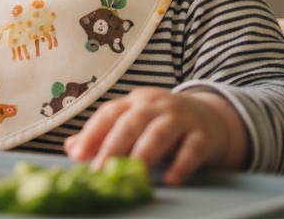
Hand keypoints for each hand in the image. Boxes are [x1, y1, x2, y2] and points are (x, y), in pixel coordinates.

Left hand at [63, 87, 249, 185]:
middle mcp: (156, 105)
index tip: (77, 155)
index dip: (92, 133)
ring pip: (159, 133)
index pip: (109, 113)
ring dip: (144, 155)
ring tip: (133, 175)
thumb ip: (104, 135)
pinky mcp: (203, 134)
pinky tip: (171, 180)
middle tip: (101, 172)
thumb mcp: (134, 124)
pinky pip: (192, 149)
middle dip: (113, 147)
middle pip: (131, 123)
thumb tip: (71, 147)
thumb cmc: (164, 124)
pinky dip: (181, 164)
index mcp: (135, 102)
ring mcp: (181, 118)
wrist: (212, 118)